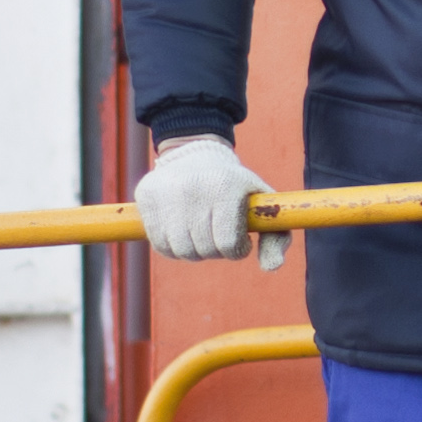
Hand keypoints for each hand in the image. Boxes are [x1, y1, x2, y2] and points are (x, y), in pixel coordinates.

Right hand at [135, 134, 286, 269]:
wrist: (196, 154)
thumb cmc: (235, 187)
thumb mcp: (261, 204)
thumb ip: (276, 237)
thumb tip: (272, 268)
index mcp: (224, 186)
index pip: (228, 244)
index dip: (237, 249)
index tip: (240, 240)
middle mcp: (191, 187)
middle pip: (204, 250)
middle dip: (217, 250)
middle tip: (220, 234)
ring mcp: (165, 192)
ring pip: (181, 251)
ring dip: (195, 251)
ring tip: (202, 232)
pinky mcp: (145, 197)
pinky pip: (160, 245)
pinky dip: (174, 247)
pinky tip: (183, 230)